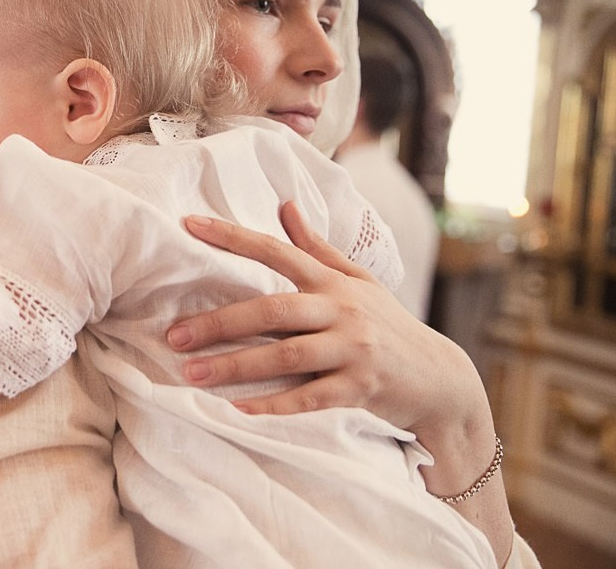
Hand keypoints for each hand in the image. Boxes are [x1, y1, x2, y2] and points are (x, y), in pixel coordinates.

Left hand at [168, 201, 486, 436]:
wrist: (440, 379)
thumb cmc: (388, 326)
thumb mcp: (357, 281)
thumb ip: (317, 248)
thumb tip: (286, 205)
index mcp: (332, 282)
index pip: (277, 250)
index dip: (233, 236)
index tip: (189, 225)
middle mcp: (342, 310)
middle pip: (272, 310)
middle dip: (220, 322)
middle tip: (175, 336)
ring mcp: (353, 349)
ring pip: (285, 356)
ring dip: (236, 366)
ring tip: (192, 374)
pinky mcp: (362, 388)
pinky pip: (311, 396)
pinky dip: (276, 404)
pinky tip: (241, 409)